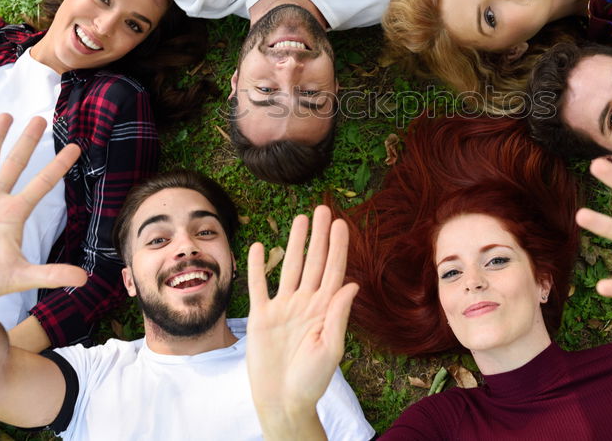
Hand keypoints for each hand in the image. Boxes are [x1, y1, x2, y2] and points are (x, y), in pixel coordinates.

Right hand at [0, 114, 85, 307]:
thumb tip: (85, 281)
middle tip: (40, 118)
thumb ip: (50, 274)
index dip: (58, 165)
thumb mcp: (20, 277)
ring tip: (6, 115)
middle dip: (27, 141)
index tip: (76, 147)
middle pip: (15, 164)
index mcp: (14, 214)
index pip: (42, 183)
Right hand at [246, 207, 357, 427]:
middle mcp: (305, 304)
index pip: (333, 270)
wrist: (283, 402)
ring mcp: (283, 308)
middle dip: (318, 236)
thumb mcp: (331, 348)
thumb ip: (338, 315)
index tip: (341, 223)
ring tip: (300, 219)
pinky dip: (258, 266)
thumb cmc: (312, 381)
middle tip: (322, 209)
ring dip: (294, 243)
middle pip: (313, 262)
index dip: (337, 247)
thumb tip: (353, 284)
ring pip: (289, 267)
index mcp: (325, 310)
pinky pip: (259, 286)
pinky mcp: (261, 317)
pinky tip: (261, 247)